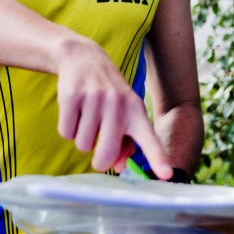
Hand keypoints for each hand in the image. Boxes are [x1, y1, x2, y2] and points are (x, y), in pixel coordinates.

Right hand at [55, 38, 172, 178]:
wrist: (84, 58)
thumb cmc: (108, 96)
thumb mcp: (124, 114)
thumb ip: (126, 144)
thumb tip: (119, 168)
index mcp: (136, 111)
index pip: (149, 139)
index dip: (158, 158)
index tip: (167, 175)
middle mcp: (118, 103)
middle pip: (106, 153)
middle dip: (99, 161)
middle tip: (97, 152)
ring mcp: (94, 98)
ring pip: (83, 144)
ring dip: (82, 138)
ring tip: (87, 118)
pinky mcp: (72, 95)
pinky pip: (66, 132)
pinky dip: (67, 129)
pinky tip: (74, 112)